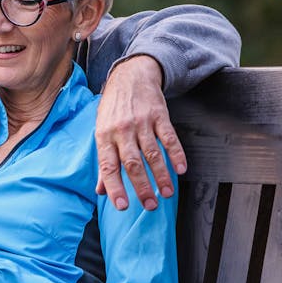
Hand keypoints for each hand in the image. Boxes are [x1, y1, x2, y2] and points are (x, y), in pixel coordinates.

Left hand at [95, 55, 185, 210]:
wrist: (130, 76)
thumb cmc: (113, 109)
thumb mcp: (101, 132)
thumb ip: (103, 162)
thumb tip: (100, 190)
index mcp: (104, 136)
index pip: (108, 166)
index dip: (114, 187)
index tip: (122, 205)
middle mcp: (122, 130)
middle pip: (132, 163)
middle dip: (141, 187)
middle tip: (150, 206)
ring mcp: (141, 122)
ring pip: (153, 154)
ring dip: (161, 175)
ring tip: (166, 193)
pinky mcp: (159, 116)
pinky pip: (169, 138)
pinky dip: (176, 154)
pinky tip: (181, 169)